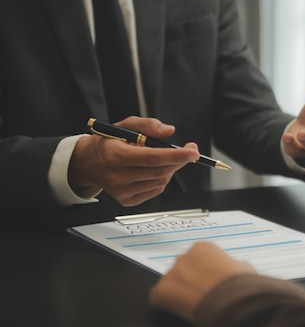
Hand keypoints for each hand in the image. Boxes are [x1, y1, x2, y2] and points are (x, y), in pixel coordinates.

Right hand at [68, 116, 200, 205]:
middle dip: (178, 161)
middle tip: (188, 151)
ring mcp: (121, 192)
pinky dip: (161, 179)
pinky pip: (155, 190)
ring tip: (162, 158)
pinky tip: (153, 170)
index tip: (193, 151)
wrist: (89, 162)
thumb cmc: (109, 141)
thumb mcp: (125, 125)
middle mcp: (117, 177)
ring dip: (169, 169)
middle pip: (160, 171)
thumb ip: (148, 125)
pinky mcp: (127, 201)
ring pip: (160, 182)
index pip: (153, 158)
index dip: (176, 155)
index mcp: (116, 156)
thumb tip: (169, 131)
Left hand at [149, 241, 256, 322]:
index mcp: (203, 248)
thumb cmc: (240, 284)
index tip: (212, 282)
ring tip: (193, 305)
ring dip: (179, 292)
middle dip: (190, 280)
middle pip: (183, 269)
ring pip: (171, 283)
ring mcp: (171, 273)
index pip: (199, 258)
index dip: (206, 272)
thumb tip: (236, 269)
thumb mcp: (245, 269)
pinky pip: (159, 299)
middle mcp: (184, 256)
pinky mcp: (161, 292)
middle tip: (203, 294)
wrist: (232, 302)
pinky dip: (166, 306)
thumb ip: (235, 265)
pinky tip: (180, 312)